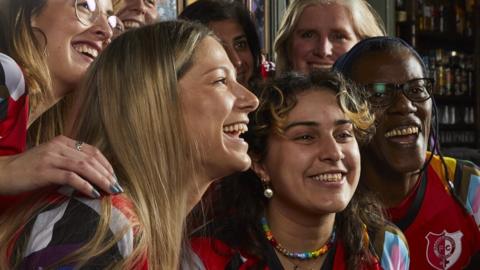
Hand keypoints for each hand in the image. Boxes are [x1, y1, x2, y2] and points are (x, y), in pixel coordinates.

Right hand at [0, 135, 122, 197]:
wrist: (2, 172)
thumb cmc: (28, 170)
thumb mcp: (52, 160)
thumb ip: (70, 163)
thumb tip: (94, 177)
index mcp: (63, 141)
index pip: (92, 151)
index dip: (106, 164)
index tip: (114, 177)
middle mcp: (59, 146)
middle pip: (91, 159)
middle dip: (107, 174)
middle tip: (117, 187)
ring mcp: (51, 157)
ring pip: (84, 167)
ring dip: (101, 180)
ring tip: (110, 190)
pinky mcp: (44, 171)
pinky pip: (71, 177)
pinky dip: (85, 185)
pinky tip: (93, 193)